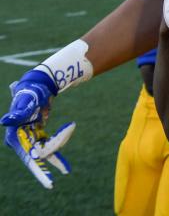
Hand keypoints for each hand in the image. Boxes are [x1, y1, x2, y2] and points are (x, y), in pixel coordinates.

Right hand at [3, 70, 73, 189]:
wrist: (39, 86)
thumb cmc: (30, 93)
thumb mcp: (25, 102)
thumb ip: (17, 113)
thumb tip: (4, 121)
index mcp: (15, 137)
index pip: (27, 155)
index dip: (38, 166)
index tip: (48, 179)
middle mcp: (20, 141)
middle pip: (36, 156)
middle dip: (46, 166)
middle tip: (57, 178)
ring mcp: (28, 139)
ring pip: (44, 152)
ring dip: (56, 155)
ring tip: (66, 162)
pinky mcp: (37, 136)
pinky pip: (49, 145)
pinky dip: (58, 146)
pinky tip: (66, 154)